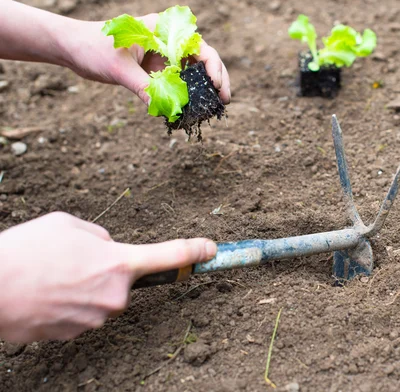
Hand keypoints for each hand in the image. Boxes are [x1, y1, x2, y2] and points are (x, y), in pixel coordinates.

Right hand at [0, 212, 216, 342]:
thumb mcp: (69, 225)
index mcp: (120, 263)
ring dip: (83, 288)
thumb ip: (101, 237)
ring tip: (50, 276)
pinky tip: (45, 294)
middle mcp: (115, 296)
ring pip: (100, 298)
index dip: (194, 252)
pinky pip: (81, 314)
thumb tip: (110, 247)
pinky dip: (68, 304)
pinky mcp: (75, 335)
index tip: (211, 250)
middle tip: (71, 262)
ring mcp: (95, 319)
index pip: (170, 256)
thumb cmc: (27, 250)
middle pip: (122, 281)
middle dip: (105, 270)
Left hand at [62, 14, 230, 103]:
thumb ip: (142, 87)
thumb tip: (164, 110)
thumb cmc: (92, 47)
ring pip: (193, 72)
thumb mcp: (118, 68)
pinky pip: (177, 82)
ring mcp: (163, 55)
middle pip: (203, 59)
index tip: (216, 85)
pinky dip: (185, 95)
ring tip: (213, 108)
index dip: (213, 65)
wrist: (71, 49)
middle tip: (225, 101)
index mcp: (162, 29)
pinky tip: (190, 110)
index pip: (198, 45)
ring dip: (204, 90)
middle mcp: (168, 41)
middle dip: (217, 79)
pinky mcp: (156, 69)